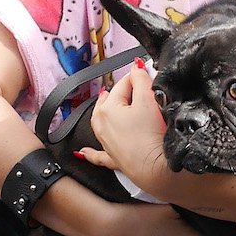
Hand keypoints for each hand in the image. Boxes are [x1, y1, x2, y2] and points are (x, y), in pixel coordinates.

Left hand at [88, 64, 167, 189]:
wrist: (153, 169)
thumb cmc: (150, 136)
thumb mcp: (148, 102)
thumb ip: (141, 80)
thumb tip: (136, 66)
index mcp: (108, 108)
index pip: (124, 84)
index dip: (138, 78)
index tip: (147, 76)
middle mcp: (102, 125)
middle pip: (110, 102)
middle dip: (120, 94)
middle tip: (135, 89)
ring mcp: (106, 143)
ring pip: (101, 122)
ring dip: (104, 112)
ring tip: (106, 102)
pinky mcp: (113, 159)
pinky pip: (97, 155)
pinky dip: (90, 153)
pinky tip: (82, 153)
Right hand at [103, 203, 204, 235]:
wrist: (115, 231)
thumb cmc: (145, 215)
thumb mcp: (172, 206)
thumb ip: (190, 210)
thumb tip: (201, 209)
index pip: (206, 231)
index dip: (197, 222)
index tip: (187, 214)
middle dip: (188, 232)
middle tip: (174, 218)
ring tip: (162, 227)